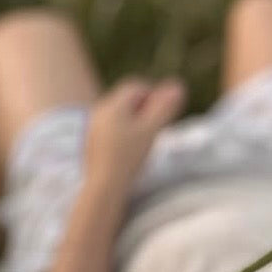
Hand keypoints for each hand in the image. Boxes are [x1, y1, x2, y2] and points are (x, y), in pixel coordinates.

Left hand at [83, 76, 186, 191]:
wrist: (104, 185)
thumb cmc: (128, 157)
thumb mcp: (151, 131)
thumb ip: (164, 108)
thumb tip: (179, 86)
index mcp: (114, 105)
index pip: (137, 87)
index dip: (154, 94)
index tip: (166, 109)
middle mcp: (101, 111)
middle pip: (126, 100)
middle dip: (144, 107)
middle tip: (159, 123)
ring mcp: (94, 127)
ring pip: (118, 115)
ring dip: (134, 120)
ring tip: (146, 138)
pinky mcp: (92, 142)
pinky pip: (111, 129)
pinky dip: (123, 132)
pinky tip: (130, 149)